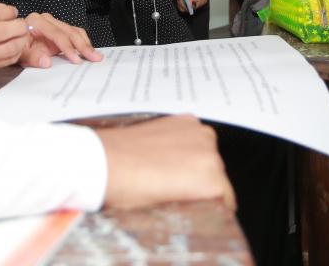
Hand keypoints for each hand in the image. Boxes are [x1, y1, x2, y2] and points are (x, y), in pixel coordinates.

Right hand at [0, 0, 30, 75]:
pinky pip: (5, 62)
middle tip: (21, 22)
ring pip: (6, 49)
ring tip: (22, 33)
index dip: (6, 12)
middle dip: (17, 25)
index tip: (12, 11)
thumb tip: (8, 12)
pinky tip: (16, 44)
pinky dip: (16, 52)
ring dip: (20, 39)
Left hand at [20, 12, 102, 67]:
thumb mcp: (19, 54)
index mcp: (36, 21)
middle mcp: (47, 19)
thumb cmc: (16, 47)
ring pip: (75, 31)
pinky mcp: (60, 30)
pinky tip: (89, 52)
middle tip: (94, 58)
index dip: (67, 47)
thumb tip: (47, 62)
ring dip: (86, 44)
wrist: (13, 43)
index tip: (76, 60)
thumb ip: (32, 57)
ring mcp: (55, 24)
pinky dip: (83, 43)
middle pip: (69, 31)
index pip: (56, 33)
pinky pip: (75, 34)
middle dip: (83, 45)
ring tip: (96, 57)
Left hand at [97, 115, 235, 210]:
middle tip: (178, 191)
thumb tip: (197, 202)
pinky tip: (166, 153)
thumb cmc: (129, 188)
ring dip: (195, 162)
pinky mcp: (184, 119)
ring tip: (169, 171)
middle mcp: (209, 151)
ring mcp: (197, 132)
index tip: (202, 207)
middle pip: (216, 175)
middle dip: (202, 183)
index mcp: (209, 179)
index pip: (226, 198)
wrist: (102, 160)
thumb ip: (192, 202)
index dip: (213, 206)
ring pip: (207, 154)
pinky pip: (195, 137)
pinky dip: (187, 145)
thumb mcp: (166, 208)